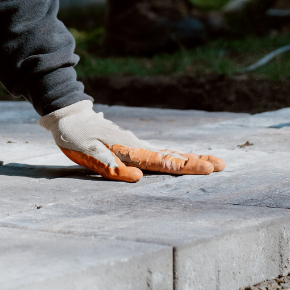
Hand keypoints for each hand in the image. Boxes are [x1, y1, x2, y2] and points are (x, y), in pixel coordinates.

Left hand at [39, 99, 225, 182]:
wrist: (67, 113)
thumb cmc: (74, 135)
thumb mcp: (85, 150)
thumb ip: (109, 164)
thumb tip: (137, 177)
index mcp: (128, 149)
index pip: (161, 161)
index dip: (184, 166)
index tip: (208, 168)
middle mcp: (136, 146)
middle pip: (170, 156)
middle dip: (195, 162)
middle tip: (222, 165)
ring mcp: (135, 144)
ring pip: (166, 153)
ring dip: (189, 158)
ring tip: (212, 162)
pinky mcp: (130, 145)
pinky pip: (156, 153)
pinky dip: (173, 157)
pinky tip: (182, 160)